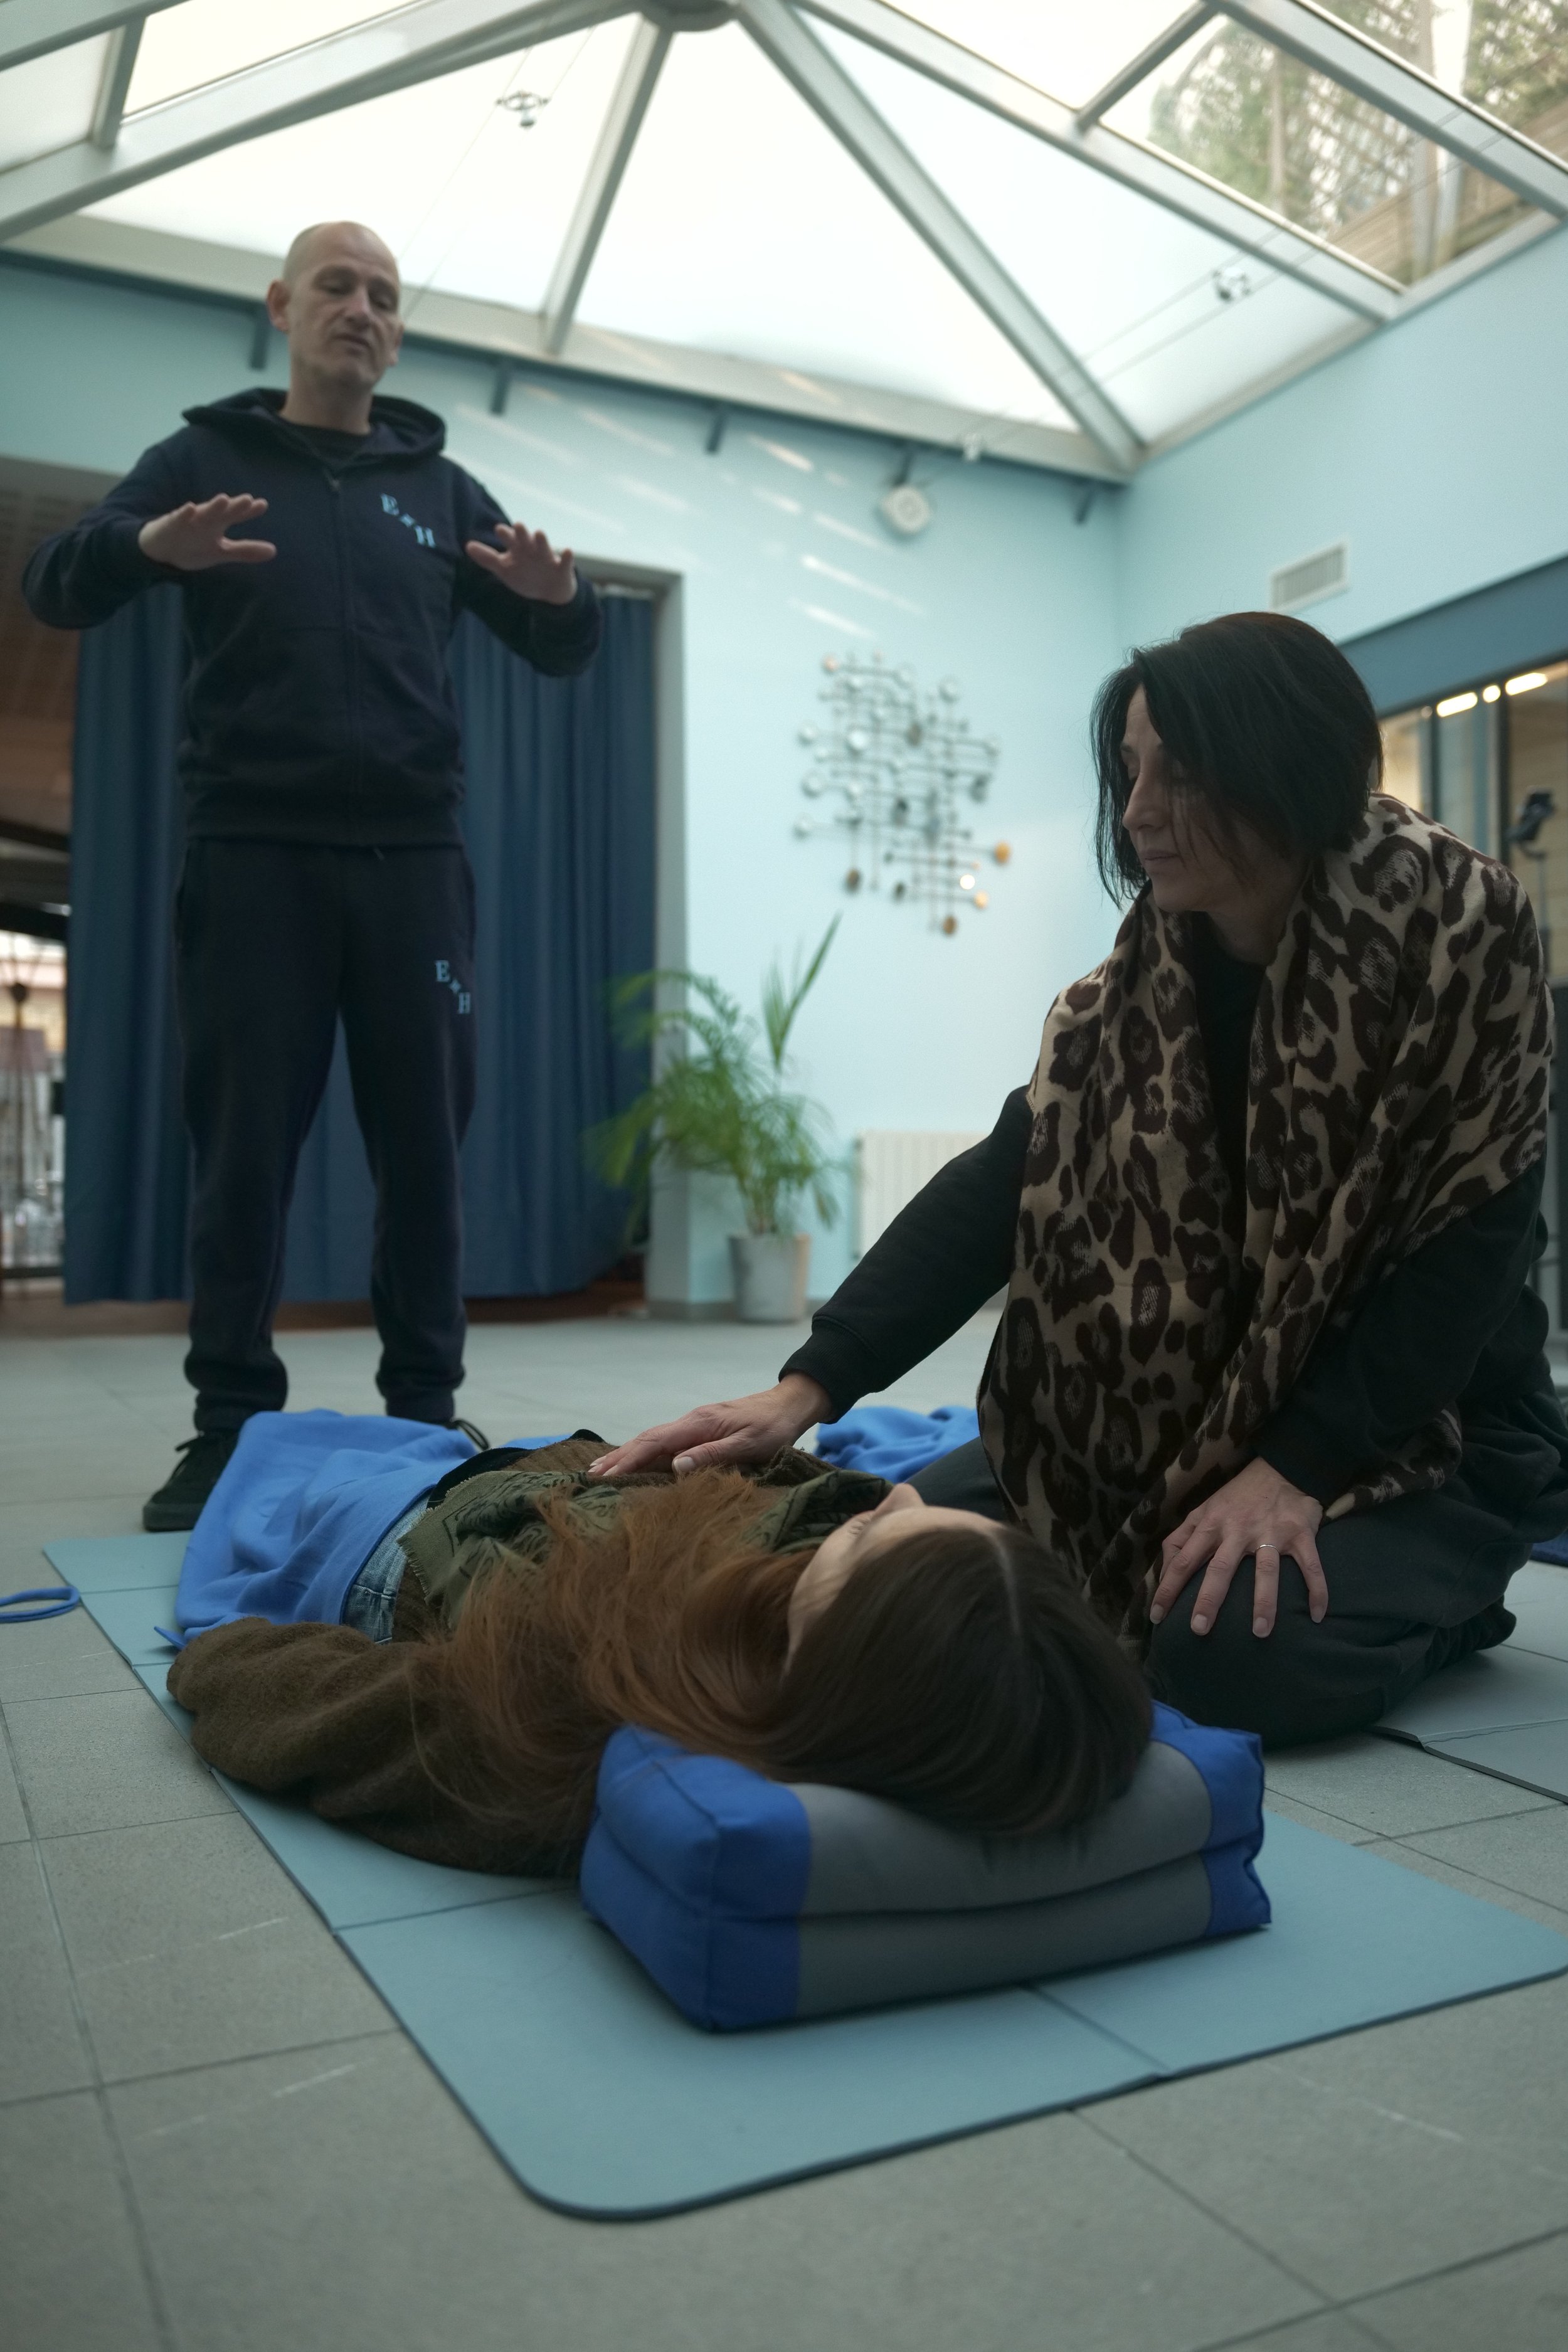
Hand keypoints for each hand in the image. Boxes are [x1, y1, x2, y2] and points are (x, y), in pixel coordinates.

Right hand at [138, 496, 275, 569]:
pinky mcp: (171, 525)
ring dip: (212, 506)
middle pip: (222, 512)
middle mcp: (205, 519)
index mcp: (218, 524)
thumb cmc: (194, 547)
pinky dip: (183, 514)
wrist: (162, 551)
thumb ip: (246, 551)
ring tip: (223, 499)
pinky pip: (177, 519)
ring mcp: (188, 521)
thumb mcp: (222, 552)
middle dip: (233, 506)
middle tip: (247, 499)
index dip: (248, 511)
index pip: (236, 516)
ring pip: (202, 513)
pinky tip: (189, 508)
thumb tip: (274, 551)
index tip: (262, 504)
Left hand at [464, 520, 576, 603]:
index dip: (506, 535)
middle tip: (518, 525)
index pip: (511, 540)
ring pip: (545, 547)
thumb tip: (467, 546)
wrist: (551, 592)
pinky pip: (566, 562)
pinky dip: (567, 557)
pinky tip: (567, 551)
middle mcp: (533, 550)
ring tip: (539, 533)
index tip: (499, 529)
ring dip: (542, 541)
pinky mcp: (562, 569)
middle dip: (523, 533)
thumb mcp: (505, 569)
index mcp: (519, 549)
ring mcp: (548, 559)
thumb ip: (488, 558)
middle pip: (527, 540)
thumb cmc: (526, 576)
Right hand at [587, 1374, 829, 1478]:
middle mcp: (691, 1421)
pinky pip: (665, 1441)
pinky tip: (637, 1461)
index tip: (607, 1477)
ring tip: (604, 1470)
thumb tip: (676, 1466)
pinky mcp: (700, 1429)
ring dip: (627, 1454)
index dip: (629, 1461)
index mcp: (698, 1424)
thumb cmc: (773, 1427)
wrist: (788, 1405)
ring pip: (653, 1439)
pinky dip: (645, 1451)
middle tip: (591, 1475)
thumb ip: (713, 1455)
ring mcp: (694, 1424)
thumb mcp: (748, 1445)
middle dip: (618, 1457)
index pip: (654, 1443)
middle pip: (646, 1439)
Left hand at [1149, 1457, 1326, 1639]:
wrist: (1281, 1468)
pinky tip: (1318, 1615)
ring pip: (1266, 1571)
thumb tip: (1163, 1572)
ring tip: (1260, 1632)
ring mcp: (1271, 1532)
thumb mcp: (1202, 1511)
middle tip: (1199, 1629)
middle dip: (1209, 1599)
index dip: (1168, 1588)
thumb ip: (1181, 1539)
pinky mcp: (1301, 1534)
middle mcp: (1238, 1530)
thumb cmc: (1235, 1498)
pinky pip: (1310, 1565)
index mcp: (1211, 1525)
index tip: (1157, 1616)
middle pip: (1220, 1568)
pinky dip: (1316, 1589)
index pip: (1184, 1560)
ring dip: (1263, 1602)